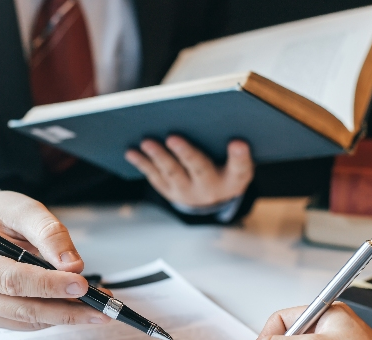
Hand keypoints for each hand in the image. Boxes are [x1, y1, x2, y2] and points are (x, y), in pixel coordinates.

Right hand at [0, 189, 110, 329]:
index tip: (80, 284)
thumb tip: (72, 265)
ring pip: (29, 320)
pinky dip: (55, 316)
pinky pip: (29, 323)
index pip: (11, 280)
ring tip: (97, 306)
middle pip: (22, 308)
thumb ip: (48, 232)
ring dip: (66, 315)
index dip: (47, 286)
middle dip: (65, 310)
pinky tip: (77, 305)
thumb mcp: (22, 209)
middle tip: (101, 308)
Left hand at [124, 136, 253, 207]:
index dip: (240, 156)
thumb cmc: (226, 165)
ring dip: (158, 156)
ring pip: (172, 173)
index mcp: (234, 178)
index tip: (238, 142)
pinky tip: (131, 151)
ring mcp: (188, 192)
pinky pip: (154, 176)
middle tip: (173, 137)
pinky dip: (142, 163)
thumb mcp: (236, 158)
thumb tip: (210, 110)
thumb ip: (231, 143)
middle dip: (186, 153)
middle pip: (199, 169)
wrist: (212, 197)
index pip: (241, 168)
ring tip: (146, 141)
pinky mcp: (169, 191)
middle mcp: (211, 188)